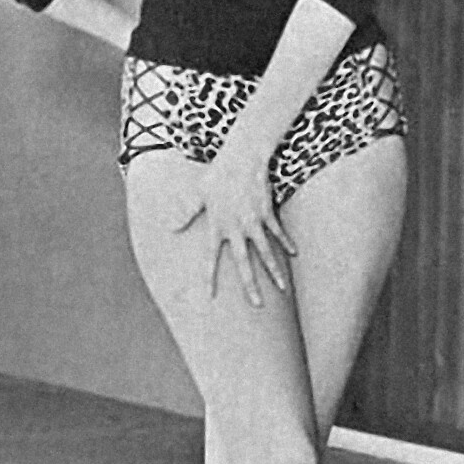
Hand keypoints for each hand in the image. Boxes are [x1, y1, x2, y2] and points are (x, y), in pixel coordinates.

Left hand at [170, 144, 297, 306]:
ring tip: (283, 290)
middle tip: (257, 305)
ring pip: (265, 252)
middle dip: (250, 285)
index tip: (210, 296)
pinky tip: (293, 254)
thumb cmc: (217, 175)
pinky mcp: (267, 213)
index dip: (211, 277)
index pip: (212, 258)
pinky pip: (277, 232)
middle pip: (243, 263)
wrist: (241, 158)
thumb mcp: (198, 194)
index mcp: (217, 226)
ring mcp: (253, 222)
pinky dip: (286, 243)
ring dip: (274, 271)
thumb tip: (170, 226)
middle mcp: (236, 228)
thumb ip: (186, 212)